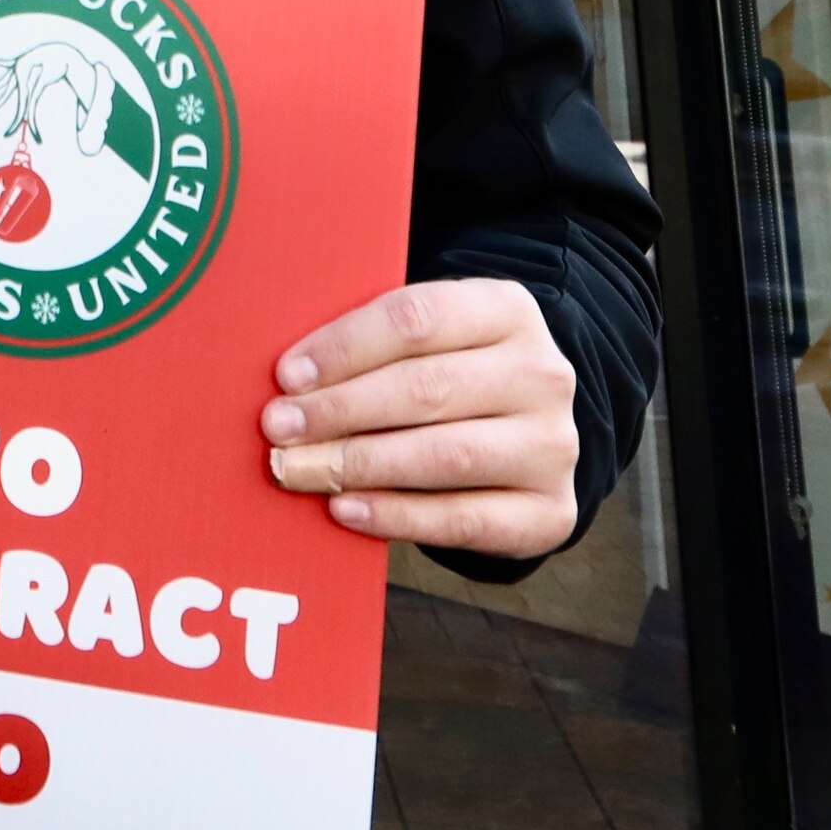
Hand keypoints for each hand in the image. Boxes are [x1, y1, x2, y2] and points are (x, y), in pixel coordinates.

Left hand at [258, 276, 579, 557]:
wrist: (526, 435)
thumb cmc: (450, 378)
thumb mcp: (428, 342)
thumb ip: (372, 346)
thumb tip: (290, 379)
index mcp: (507, 309)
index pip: (417, 318)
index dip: (345, 347)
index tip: (287, 375)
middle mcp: (542, 374)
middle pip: (427, 388)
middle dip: (340, 411)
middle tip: (278, 429)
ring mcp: (552, 445)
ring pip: (446, 454)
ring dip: (359, 464)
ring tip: (299, 470)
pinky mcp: (550, 511)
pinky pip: (464, 520)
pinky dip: (397, 516)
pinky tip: (346, 509)